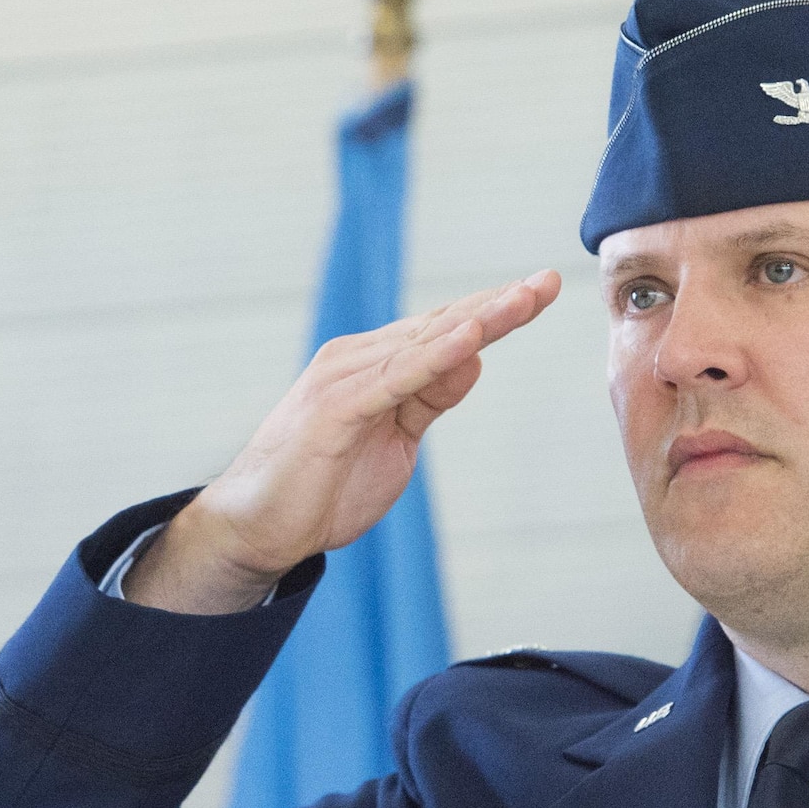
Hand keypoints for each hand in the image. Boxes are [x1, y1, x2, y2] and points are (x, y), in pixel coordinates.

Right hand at [124, 270, 561, 612]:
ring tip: (523, 299)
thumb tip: (474, 361)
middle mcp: (360, 359)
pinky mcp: (335, 409)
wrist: (259, 526)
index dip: (495, 311)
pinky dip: (433, 358)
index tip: (543, 289)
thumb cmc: (325, 485)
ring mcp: (345, 380)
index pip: (445, 329)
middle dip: (498, 304)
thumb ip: (430, 399)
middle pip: (441, 324)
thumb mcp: (398, 440)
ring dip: (477, 320)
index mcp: (377, 365)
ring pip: (424, 343)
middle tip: (550, 280)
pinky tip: (469, 341)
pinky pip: (394, 380)